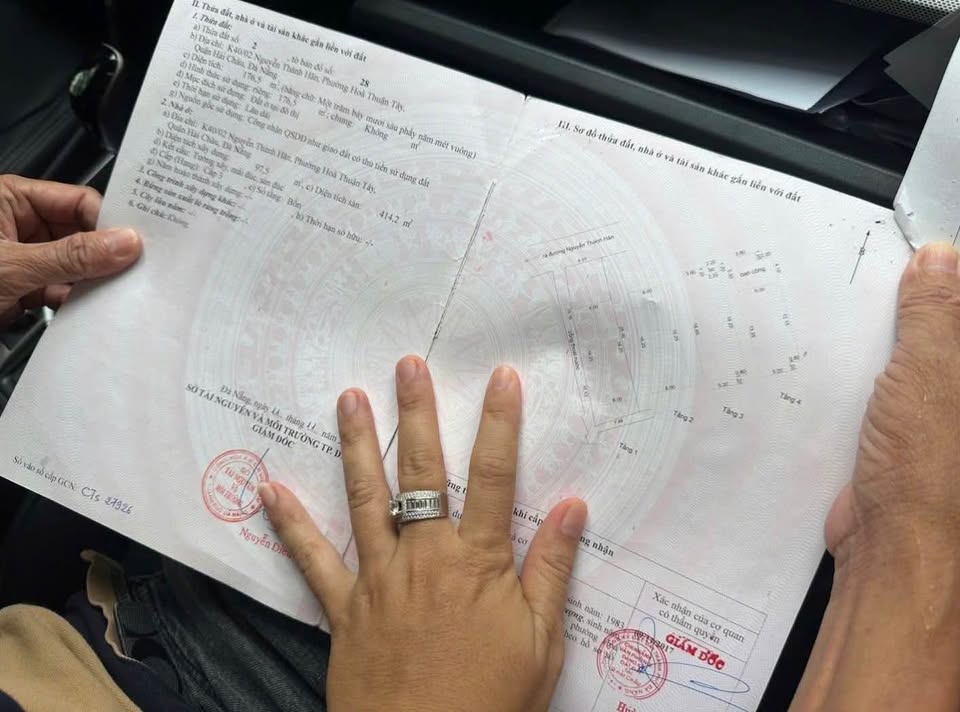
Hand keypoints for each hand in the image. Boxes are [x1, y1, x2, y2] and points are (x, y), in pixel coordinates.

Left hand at [0, 175, 141, 324]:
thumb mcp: (13, 265)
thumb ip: (69, 256)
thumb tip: (123, 244)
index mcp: (11, 199)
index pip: (78, 202)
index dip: (109, 223)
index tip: (135, 246)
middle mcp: (19, 223)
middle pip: (82, 234)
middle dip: (105, 256)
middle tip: (134, 270)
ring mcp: (23, 257)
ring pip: (75, 265)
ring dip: (93, 281)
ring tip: (117, 292)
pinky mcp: (23, 288)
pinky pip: (61, 289)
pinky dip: (77, 300)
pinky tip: (93, 307)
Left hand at [258, 357, 587, 711]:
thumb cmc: (491, 701)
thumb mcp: (542, 641)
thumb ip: (552, 569)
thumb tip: (572, 507)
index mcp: (477, 561)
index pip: (493, 477)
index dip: (499, 423)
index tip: (500, 377)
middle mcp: (425, 555)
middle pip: (422, 471)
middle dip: (417, 414)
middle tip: (408, 365)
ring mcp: (380, 577)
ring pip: (367, 498)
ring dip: (357, 445)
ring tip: (348, 399)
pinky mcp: (345, 606)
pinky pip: (313, 559)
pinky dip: (291, 524)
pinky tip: (270, 489)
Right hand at [794, 242, 959, 710]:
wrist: (894, 554)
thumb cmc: (931, 482)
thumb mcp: (932, 378)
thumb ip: (937, 316)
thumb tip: (941, 259)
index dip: (947, 280)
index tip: (921, 254)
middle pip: (947, 331)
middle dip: (920, 303)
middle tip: (889, 281)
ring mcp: (947, 414)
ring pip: (922, 354)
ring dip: (894, 336)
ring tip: (865, 317)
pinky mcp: (914, 432)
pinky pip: (895, 385)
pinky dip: (875, 370)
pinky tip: (854, 361)